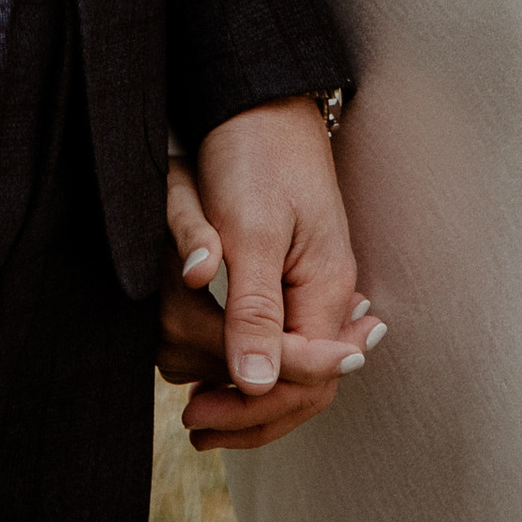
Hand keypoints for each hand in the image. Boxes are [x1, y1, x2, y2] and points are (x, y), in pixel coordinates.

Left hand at [158, 99, 378, 450]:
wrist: (259, 97)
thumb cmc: (255, 153)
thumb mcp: (251, 231)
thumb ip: (255, 309)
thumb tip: (256, 385)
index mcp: (328, 286)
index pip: (307, 378)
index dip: (256, 406)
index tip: (199, 414)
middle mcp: (329, 293)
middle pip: (305, 384)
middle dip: (250, 411)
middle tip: (193, 423)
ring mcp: (313, 285)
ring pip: (291, 367)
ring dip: (247, 392)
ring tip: (197, 405)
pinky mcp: (291, 275)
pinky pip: (281, 339)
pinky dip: (247, 363)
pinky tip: (215, 371)